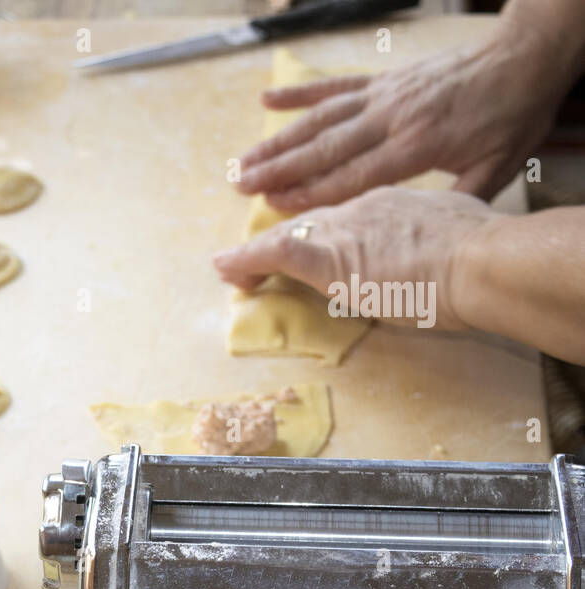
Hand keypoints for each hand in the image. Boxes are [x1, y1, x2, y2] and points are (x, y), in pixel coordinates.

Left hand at [213, 187, 499, 331]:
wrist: (483, 260)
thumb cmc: (485, 251)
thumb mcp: (462, 226)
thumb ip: (439, 235)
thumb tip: (442, 247)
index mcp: (391, 199)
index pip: (344, 214)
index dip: (319, 231)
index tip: (305, 241)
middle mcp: (360, 208)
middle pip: (308, 221)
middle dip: (277, 238)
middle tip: (246, 257)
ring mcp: (343, 231)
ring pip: (287, 235)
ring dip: (252, 253)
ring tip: (227, 267)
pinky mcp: (330, 259)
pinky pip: (279, 253)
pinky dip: (246, 259)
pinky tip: (224, 266)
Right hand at [235, 24, 574, 212]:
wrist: (524, 58)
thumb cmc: (513, 117)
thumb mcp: (496, 169)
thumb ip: (456, 200)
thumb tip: (426, 238)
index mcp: (415, 146)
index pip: (351, 176)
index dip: (311, 193)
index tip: (275, 208)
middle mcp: (391, 119)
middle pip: (324, 148)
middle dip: (279, 170)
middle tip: (242, 187)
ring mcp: (384, 95)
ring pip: (321, 120)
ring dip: (279, 140)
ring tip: (245, 161)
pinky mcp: (385, 79)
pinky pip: (335, 86)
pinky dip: (299, 94)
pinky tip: (267, 99)